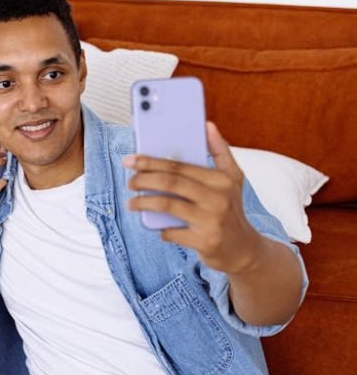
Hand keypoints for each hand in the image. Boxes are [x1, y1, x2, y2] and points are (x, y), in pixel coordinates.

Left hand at [124, 122, 261, 274]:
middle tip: (130, 181)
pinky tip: (155, 226)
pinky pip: (171, 232)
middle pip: (171, 183)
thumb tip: (207, 125)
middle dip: (144, 179)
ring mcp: (212, 221)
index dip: (152, 161)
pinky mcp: (205, 241)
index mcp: (222, 179)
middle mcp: (218, 198)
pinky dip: (159, 229)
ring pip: (167, 205)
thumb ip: (220, 151)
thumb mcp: (233, 178)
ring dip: (143, 203)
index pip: (180, 166)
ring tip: (131, 203)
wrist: (243, 249)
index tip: (132, 160)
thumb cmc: (231, 209)